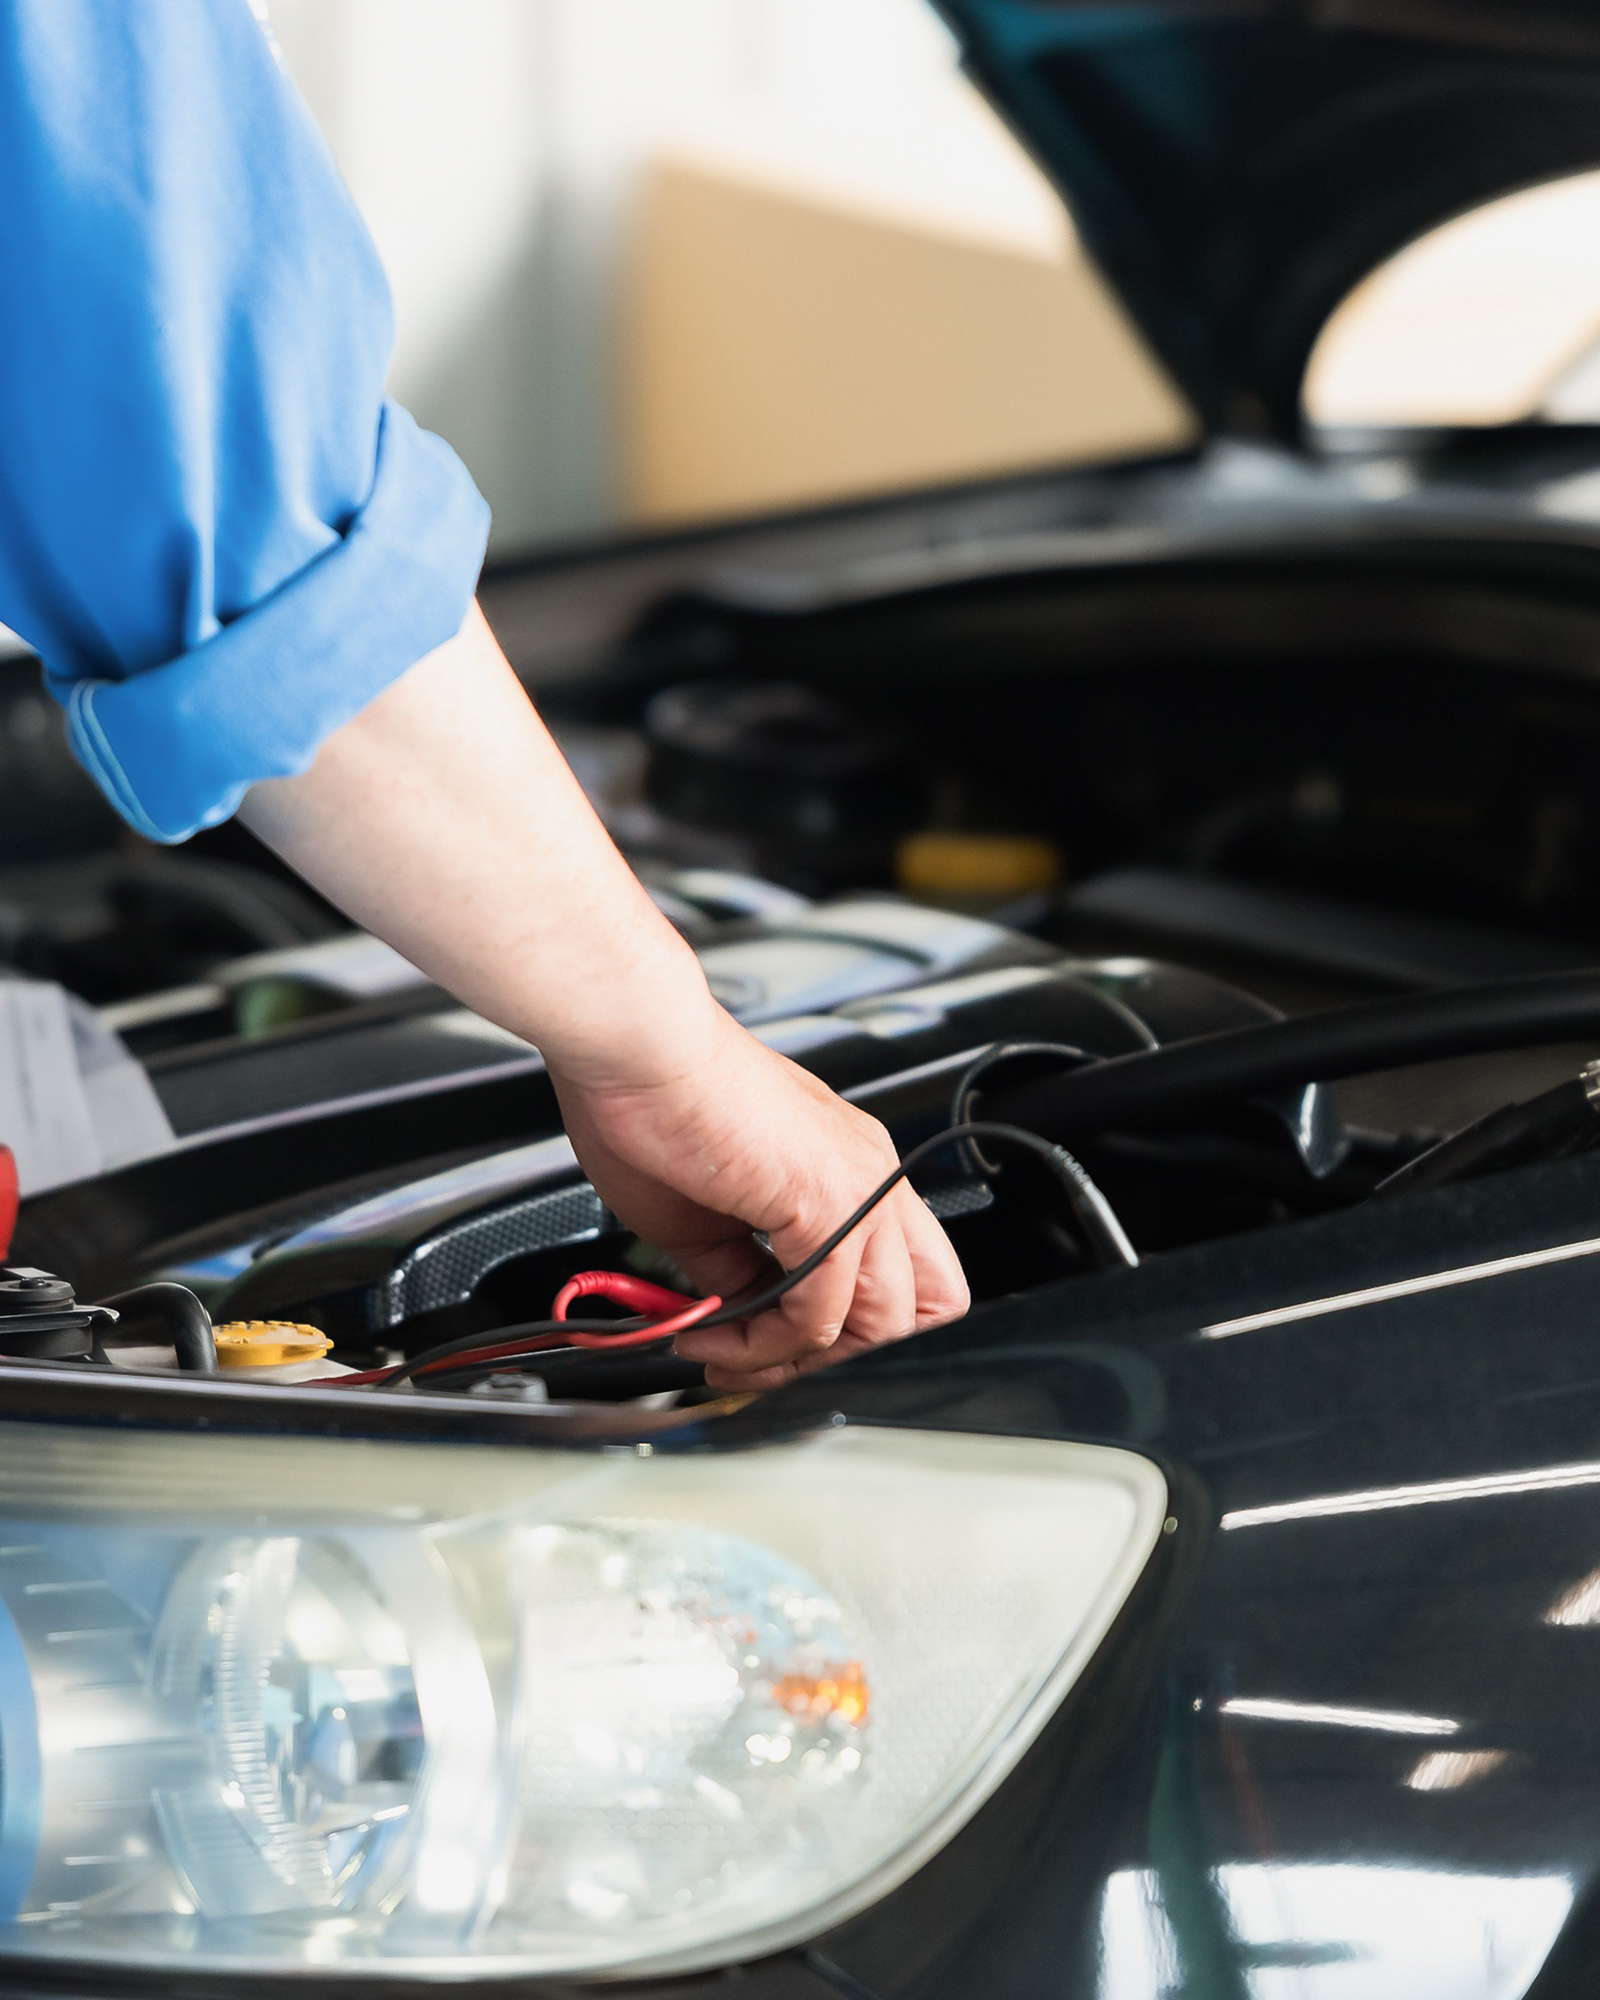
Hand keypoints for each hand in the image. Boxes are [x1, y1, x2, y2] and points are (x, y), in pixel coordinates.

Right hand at [550, 1011, 969, 1391]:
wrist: (634, 1050)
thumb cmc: (652, 1102)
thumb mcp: (705, 1215)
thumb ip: (740, 1272)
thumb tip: (742, 1318)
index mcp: (851, 1167)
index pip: (906, 1274)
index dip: (855, 1330)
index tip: (780, 1347)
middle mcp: (872, 1175)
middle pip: (927, 1306)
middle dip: (846, 1357)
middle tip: (766, 1365)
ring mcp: (861, 1186)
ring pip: (884, 1324)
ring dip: (793, 1362)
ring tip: (719, 1352)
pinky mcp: (829, 1201)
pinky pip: (821, 1315)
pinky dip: (761, 1343)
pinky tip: (709, 1331)